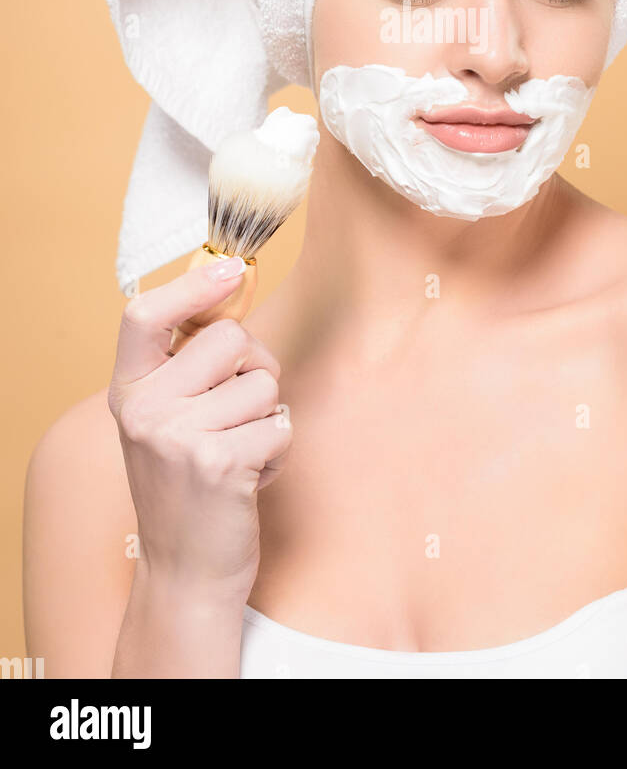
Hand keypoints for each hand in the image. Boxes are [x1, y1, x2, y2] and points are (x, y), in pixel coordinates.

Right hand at [108, 259, 292, 598]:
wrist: (185, 572)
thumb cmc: (188, 485)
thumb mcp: (167, 419)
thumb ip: (187, 365)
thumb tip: (230, 286)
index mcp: (129, 391)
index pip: (143, 316)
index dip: (191, 286)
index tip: (231, 269)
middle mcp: (145, 410)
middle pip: (232, 338)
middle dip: (255, 369)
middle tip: (237, 415)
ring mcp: (178, 436)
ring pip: (264, 384)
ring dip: (267, 418)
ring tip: (238, 455)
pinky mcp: (219, 463)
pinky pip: (281, 424)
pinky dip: (278, 452)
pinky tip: (249, 480)